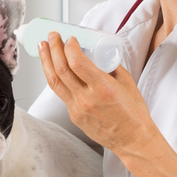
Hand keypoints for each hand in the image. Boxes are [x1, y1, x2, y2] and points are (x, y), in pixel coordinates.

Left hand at [38, 31, 159, 158]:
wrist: (132, 139)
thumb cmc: (133, 114)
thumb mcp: (127, 82)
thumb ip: (111, 65)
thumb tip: (98, 52)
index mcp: (102, 88)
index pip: (77, 62)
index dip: (69, 47)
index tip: (70, 38)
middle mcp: (87, 99)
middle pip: (61, 69)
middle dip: (54, 49)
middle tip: (52, 36)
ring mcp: (77, 109)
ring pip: (54, 82)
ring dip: (46, 62)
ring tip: (43, 47)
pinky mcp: (74, 116)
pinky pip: (61, 94)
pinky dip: (57, 78)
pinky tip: (55, 69)